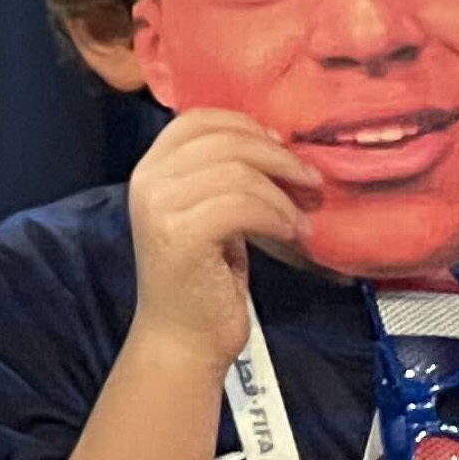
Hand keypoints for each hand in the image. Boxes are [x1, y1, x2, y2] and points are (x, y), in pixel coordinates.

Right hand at [122, 108, 317, 373]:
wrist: (182, 340)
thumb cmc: (202, 279)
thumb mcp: (210, 213)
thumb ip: (222, 176)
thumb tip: (274, 143)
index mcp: (151, 169)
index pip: (197, 119)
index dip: (246, 124)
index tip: (283, 147)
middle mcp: (148, 180)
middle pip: (223, 140)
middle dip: (277, 157)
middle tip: (310, 182)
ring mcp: (160, 207)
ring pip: (237, 173)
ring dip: (281, 194)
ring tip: (300, 220)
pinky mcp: (180, 235)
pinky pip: (241, 205)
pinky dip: (275, 215)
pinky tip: (290, 234)